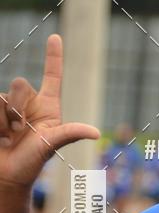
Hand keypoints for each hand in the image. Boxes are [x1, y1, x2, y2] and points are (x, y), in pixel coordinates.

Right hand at [0, 34, 99, 188]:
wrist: (8, 175)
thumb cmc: (32, 162)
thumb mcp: (52, 145)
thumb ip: (70, 133)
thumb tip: (95, 133)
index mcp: (47, 106)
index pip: (52, 76)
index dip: (54, 56)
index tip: (56, 37)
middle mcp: (27, 103)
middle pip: (19, 83)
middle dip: (18, 106)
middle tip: (19, 130)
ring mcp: (8, 107)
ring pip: (1, 97)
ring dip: (4, 119)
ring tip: (8, 136)